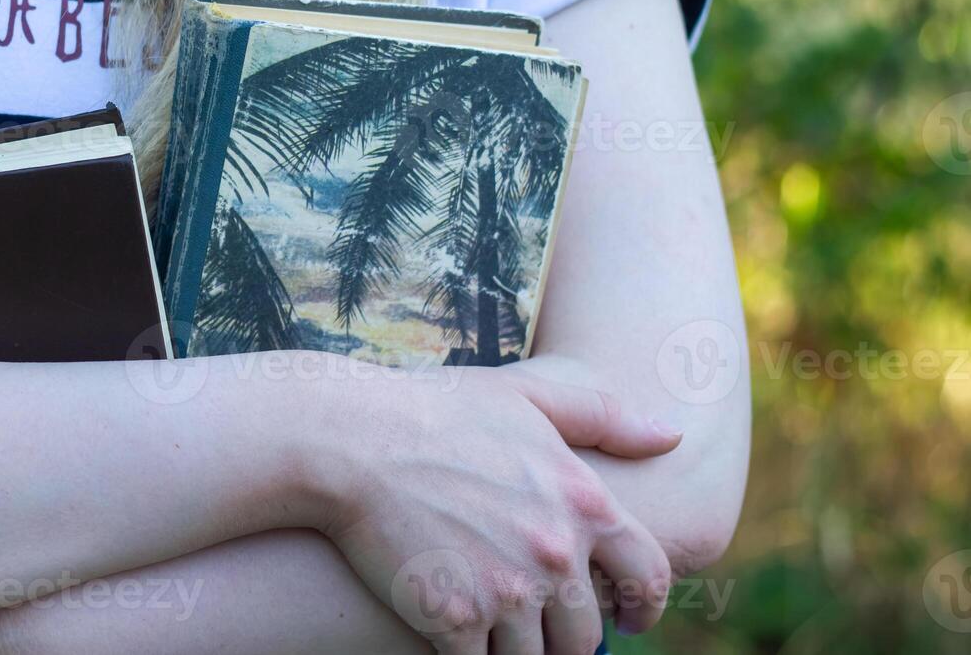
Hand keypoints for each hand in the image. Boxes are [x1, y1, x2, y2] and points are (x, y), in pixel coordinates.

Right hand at [310, 362, 680, 654]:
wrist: (353, 440)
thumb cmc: (438, 410)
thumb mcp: (528, 396)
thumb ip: (605, 415)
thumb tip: (671, 435)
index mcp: (584, 501)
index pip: (648, 575)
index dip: (646, 606)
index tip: (632, 618)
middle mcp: (555, 553)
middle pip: (586, 632)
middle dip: (565, 635)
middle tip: (538, 625)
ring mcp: (506, 590)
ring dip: (515, 648)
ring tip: (491, 625)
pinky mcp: (454, 619)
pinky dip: (468, 653)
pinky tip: (451, 629)